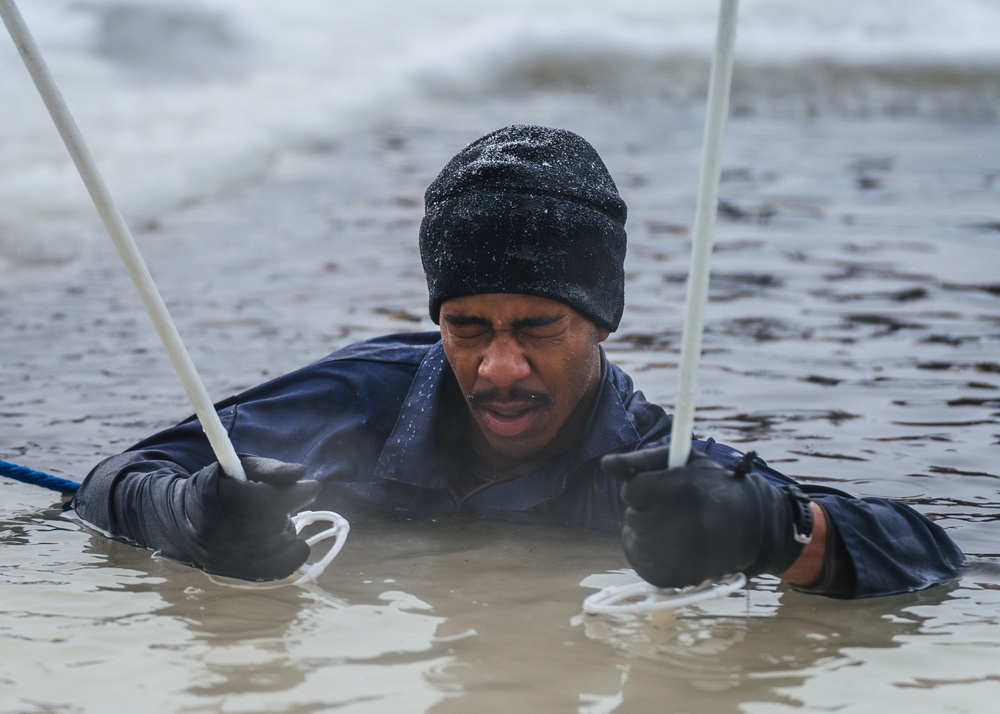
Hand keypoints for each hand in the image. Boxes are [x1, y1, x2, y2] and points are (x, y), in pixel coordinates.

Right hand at [148, 456, 320, 580]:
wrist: (181, 518)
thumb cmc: (219, 486)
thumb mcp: (241, 466)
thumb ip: (271, 468)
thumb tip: (301, 472)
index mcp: (220, 499)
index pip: (268, 501)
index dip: (297, 493)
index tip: (312, 486)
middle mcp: (220, 533)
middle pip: (275, 524)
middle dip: (287, 510)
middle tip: (282, 501)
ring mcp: (226, 557)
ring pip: (277, 546)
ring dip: (286, 530)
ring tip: (271, 518)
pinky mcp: (233, 573)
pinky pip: (274, 570)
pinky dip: (291, 556)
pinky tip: (294, 544)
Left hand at [601, 446, 809, 588]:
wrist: (752, 527)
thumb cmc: (712, 486)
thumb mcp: (684, 460)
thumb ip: (641, 460)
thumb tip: (606, 464)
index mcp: (684, 490)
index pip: (632, 489)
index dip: (642, 487)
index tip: (658, 487)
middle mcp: (681, 525)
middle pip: (633, 516)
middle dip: (646, 509)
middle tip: (672, 508)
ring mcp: (680, 556)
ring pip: (635, 538)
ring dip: (647, 531)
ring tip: (675, 526)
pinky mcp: (676, 577)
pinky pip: (640, 562)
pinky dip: (649, 552)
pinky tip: (671, 545)